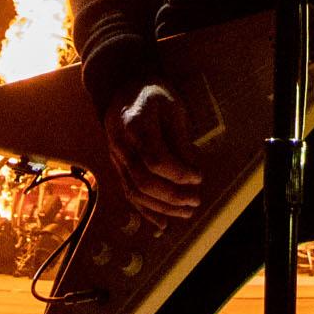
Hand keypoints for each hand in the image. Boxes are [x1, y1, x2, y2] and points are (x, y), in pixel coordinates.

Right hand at [103, 82, 201, 223]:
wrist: (122, 89)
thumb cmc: (153, 95)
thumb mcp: (173, 107)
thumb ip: (180, 139)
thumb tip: (192, 170)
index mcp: (136, 125)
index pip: (156, 159)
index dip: (179, 173)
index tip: (198, 177)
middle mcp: (120, 144)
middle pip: (143, 181)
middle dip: (172, 196)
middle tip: (196, 200)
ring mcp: (115, 157)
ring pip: (134, 192)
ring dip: (162, 208)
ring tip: (186, 213)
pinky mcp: (116, 167)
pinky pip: (128, 193)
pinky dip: (145, 211)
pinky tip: (162, 223)